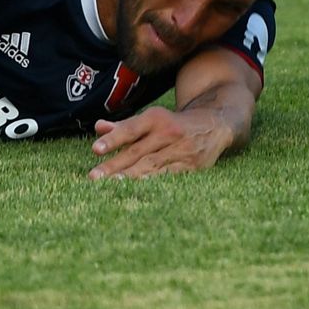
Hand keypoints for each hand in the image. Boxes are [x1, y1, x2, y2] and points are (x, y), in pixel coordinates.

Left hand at [87, 108, 236, 179]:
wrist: (214, 124)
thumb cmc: (173, 124)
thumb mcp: (151, 119)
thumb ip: (124, 126)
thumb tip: (98, 127)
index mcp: (155, 118)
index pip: (131, 129)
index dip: (113, 139)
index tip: (95, 150)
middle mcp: (168, 133)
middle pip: (137, 151)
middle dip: (114, 165)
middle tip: (93, 177)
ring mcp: (181, 150)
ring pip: (151, 165)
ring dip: (130, 177)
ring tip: (111, 185)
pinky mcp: (192, 166)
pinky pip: (169, 177)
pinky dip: (154, 183)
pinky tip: (139, 190)